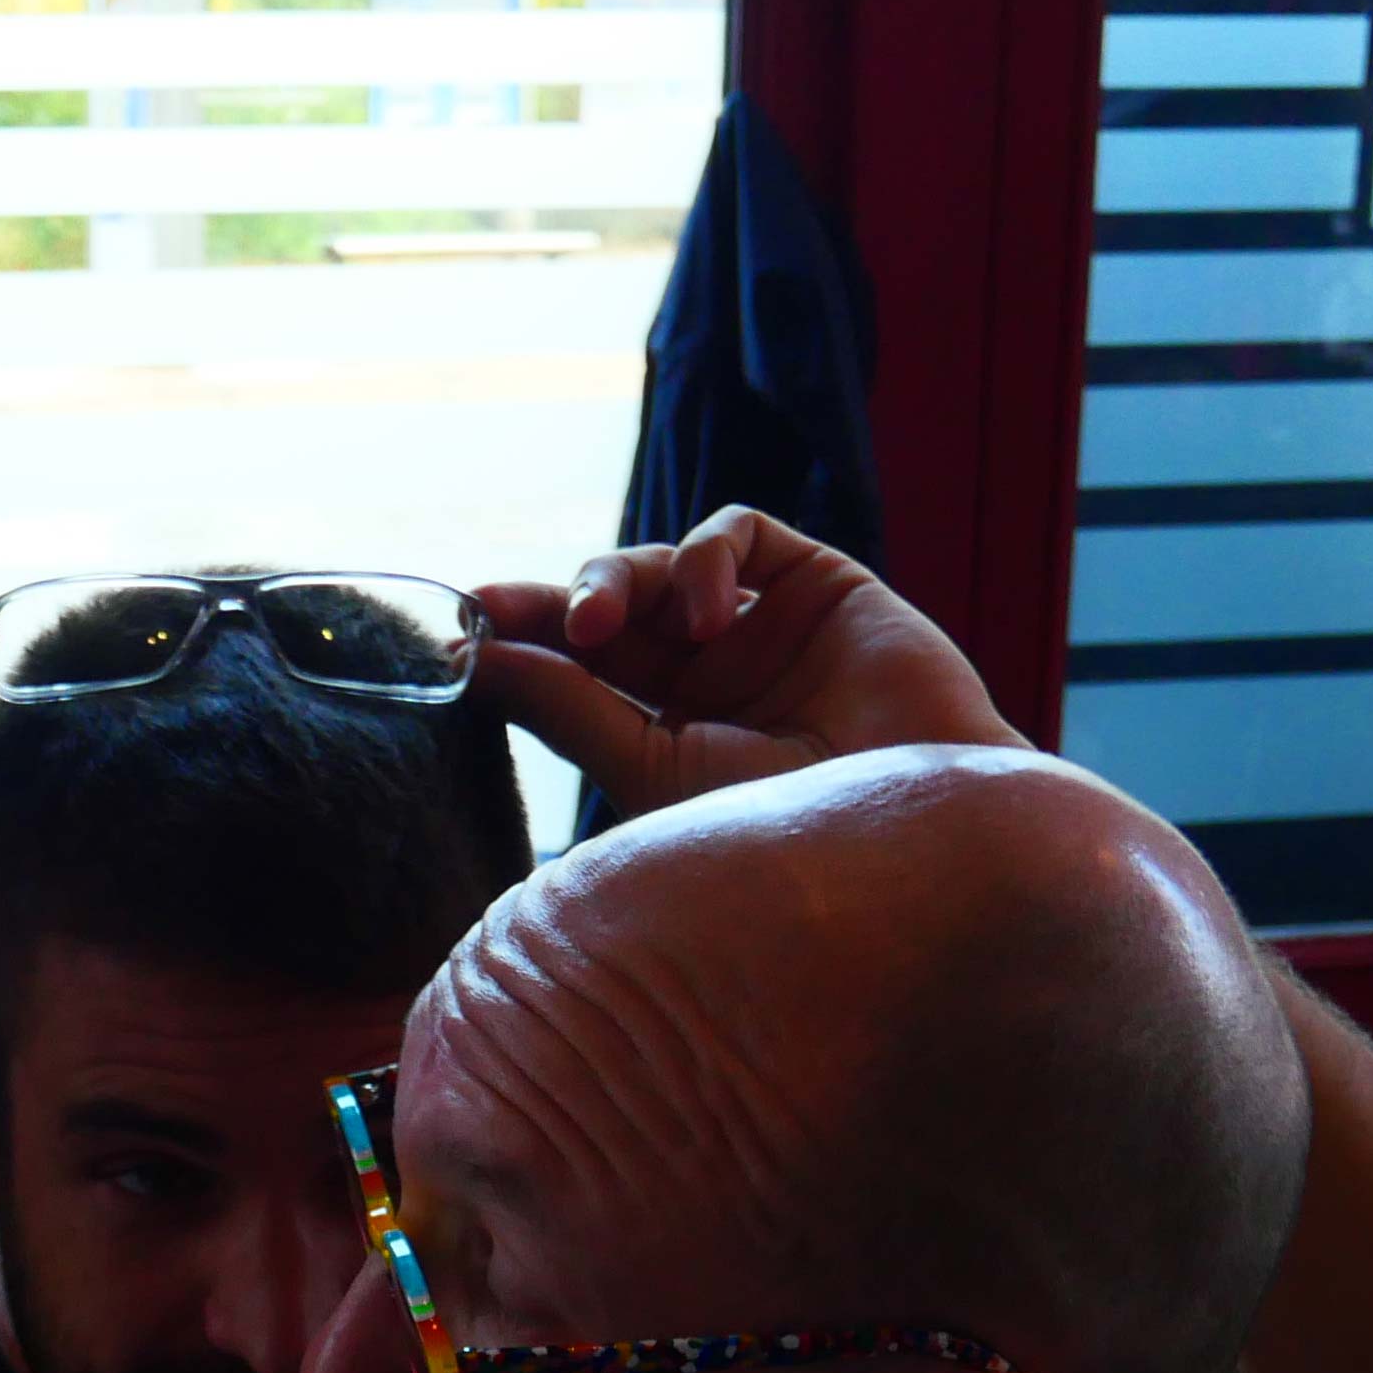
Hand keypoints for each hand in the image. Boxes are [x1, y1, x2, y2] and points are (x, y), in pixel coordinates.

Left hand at [469, 503, 1018, 824]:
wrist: (910, 838)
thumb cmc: (781, 835)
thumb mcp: (650, 772)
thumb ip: (567, 709)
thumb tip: (475, 659)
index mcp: (663, 734)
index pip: (576, 671)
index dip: (519, 640)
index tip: (462, 625)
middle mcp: (710, 681)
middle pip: (609, 612)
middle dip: (555, 603)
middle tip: (510, 612)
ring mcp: (762, 630)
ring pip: (660, 566)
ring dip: (615, 581)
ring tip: (604, 630)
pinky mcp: (816, 584)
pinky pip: (736, 534)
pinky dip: (700, 555)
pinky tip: (705, 612)